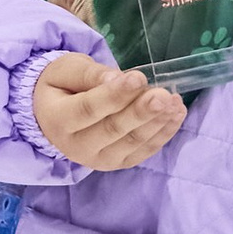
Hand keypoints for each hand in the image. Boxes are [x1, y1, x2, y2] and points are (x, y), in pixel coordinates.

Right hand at [31, 55, 186, 173]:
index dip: (114, 95)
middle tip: (163, 95)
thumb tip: (117, 79)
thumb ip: (90, 74)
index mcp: (58, 120)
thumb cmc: (62, 86)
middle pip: (113, 130)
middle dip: (141, 112)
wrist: (55, 115)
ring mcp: (100, 160)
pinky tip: (177, 113)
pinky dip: (164, 132)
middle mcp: (77, 147)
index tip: (138, 78)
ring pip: (132, 142)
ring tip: (174, 101)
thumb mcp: (66, 70)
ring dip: (157, 122)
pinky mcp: (119, 163)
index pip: (88, 110)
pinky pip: (145, 150)